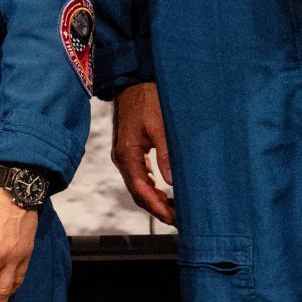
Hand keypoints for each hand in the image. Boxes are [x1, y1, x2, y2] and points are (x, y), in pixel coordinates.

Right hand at [113, 82, 174, 224]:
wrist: (133, 81)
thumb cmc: (147, 99)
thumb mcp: (160, 125)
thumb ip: (165, 154)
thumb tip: (171, 183)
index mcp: (126, 154)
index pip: (140, 190)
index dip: (157, 207)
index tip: (174, 218)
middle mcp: (121, 158)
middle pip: (137, 193)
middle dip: (157, 209)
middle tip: (179, 220)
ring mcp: (124, 155)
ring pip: (138, 186)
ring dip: (155, 200)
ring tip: (176, 210)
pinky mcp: (130, 151)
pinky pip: (139, 177)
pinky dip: (152, 188)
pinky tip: (166, 193)